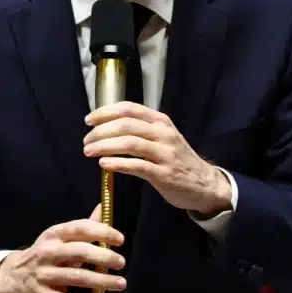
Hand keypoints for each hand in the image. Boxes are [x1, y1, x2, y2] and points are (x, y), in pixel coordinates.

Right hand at [0, 205, 126, 292]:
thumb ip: (83, 227)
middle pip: (80, 252)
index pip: (80, 229)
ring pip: (78, 277)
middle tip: (121, 262)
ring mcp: (45, 275)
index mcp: (54, 235)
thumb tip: (103, 207)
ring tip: (121, 283)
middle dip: (104, 257)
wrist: (13, 277)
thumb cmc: (45, 255)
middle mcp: (48, 253)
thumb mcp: (59, 237)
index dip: (102, 231)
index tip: (120, 239)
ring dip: (102, 281)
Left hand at [83, 102, 232, 216]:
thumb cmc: (177, 160)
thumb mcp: (163, 137)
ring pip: (129, 143)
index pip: (129, 108)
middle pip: (126, 125)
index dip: (105, 112)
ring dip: (105, 146)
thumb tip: (107, 128)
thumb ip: (141, 130)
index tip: (89, 120)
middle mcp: (164, 134)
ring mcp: (165, 154)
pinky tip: (104, 165)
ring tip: (89, 151)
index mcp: (161, 121)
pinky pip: (137, 166)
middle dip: (101, 131)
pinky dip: (117, 164)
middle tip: (86, 140)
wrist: (204, 184)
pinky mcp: (164, 174)